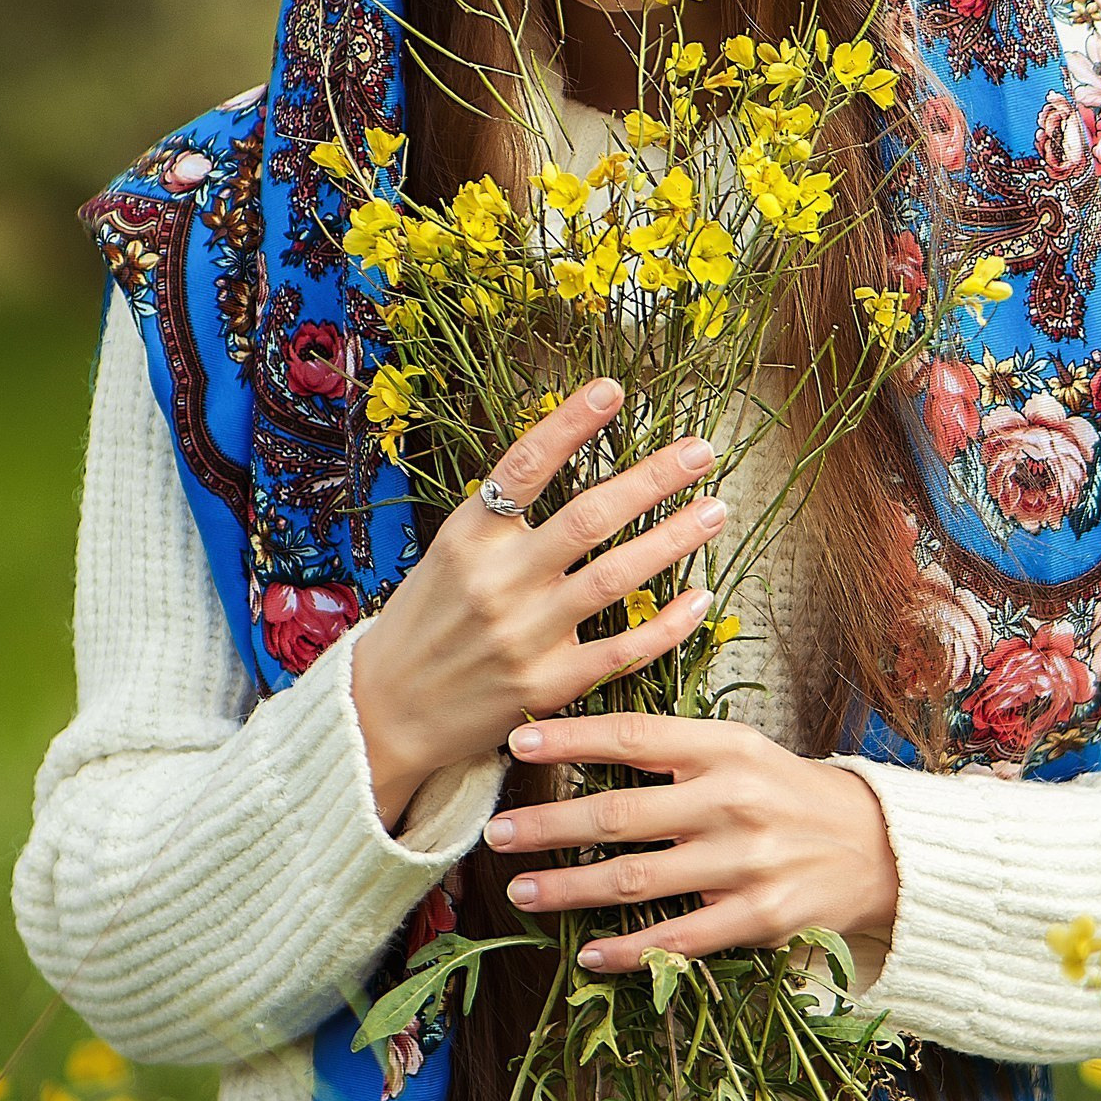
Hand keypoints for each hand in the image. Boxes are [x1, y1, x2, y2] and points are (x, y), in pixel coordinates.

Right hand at [350, 379, 727, 826]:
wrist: (385, 711)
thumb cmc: (425, 620)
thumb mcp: (447, 553)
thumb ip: (502, 518)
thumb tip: (565, 458)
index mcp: (467, 536)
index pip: (524, 466)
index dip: (569, 424)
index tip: (613, 389)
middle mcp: (496, 580)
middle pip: (588, 517)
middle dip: (652, 479)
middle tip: (701, 451)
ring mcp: (523, 635)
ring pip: (615, 577)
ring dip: (673, 540)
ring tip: (715, 510)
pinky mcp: (546, 685)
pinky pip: (621, 651)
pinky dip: (667, 625)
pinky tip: (701, 598)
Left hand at [480, 711, 900, 972]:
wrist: (876, 845)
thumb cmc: (786, 790)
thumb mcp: (739, 747)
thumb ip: (673, 745)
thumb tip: (588, 738)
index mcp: (723, 747)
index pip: (633, 736)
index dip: (571, 738)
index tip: (517, 741)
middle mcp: (731, 800)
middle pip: (621, 814)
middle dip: (549, 825)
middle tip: (496, 832)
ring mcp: (744, 862)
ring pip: (638, 880)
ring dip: (571, 889)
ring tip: (521, 890)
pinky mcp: (757, 917)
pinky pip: (679, 938)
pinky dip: (629, 950)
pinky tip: (587, 951)